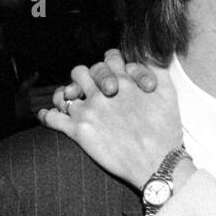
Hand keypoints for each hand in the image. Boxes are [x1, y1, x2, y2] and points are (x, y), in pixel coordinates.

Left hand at [38, 53, 182, 188]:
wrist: (157, 164)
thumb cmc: (166, 132)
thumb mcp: (169, 93)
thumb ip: (158, 68)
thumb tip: (153, 52)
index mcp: (123, 80)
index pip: (108, 59)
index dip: (109, 64)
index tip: (111, 73)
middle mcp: (102, 92)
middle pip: (81, 72)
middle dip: (84, 78)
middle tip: (88, 89)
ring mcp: (89, 110)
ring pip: (64, 92)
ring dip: (65, 95)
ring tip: (68, 101)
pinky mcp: (79, 131)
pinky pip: (53, 118)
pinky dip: (47, 116)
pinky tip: (46, 116)